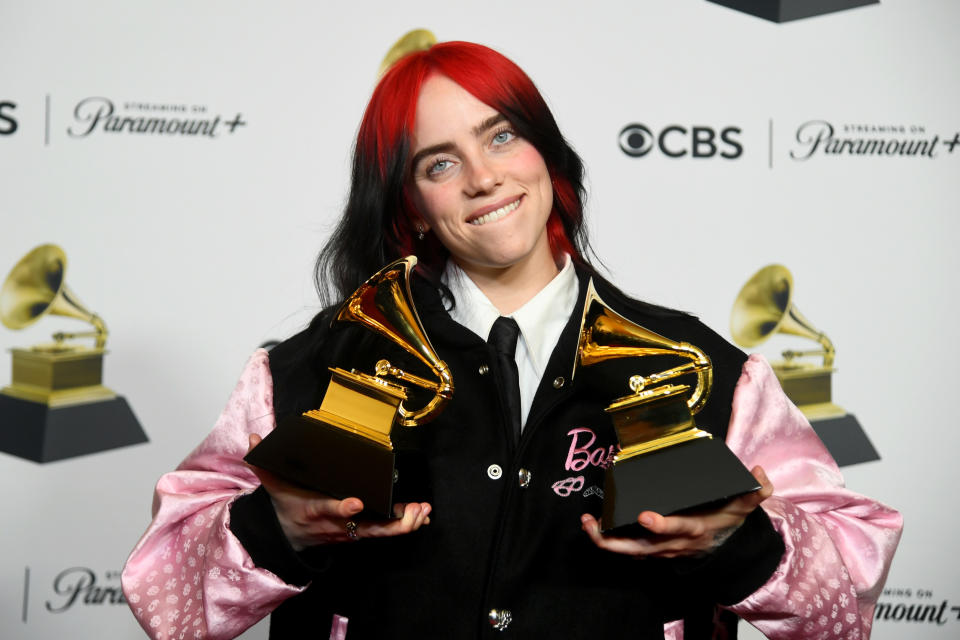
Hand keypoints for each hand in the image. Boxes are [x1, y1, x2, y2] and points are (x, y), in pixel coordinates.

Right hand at [246, 434, 431, 550]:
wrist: (286, 537)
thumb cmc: (286, 506)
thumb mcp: (273, 486)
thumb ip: (264, 463)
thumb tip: (254, 438)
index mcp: (315, 510)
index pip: (328, 510)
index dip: (343, 509)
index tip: (358, 503)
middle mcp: (335, 525)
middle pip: (364, 528)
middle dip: (389, 523)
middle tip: (409, 511)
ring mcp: (349, 532)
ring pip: (379, 532)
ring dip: (403, 524)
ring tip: (422, 511)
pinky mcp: (359, 533)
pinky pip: (384, 532)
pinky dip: (404, 525)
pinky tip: (422, 516)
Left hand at [580, 465, 772, 557]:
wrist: (725, 550)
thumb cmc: (728, 521)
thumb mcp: (745, 506)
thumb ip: (755, 491)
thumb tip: (758, 473)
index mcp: (694, 529)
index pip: (677, 529)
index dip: (661, 525)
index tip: (645, 515)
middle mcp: (673, 543)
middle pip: (640, 548)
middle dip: (614, 541)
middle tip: (592, 524)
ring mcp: (660, 549)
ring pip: (629, 551)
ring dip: (605, 540)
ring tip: (586, 522)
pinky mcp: (652, 550)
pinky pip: (627, 549)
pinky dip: (609, 541)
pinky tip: (593, 525)